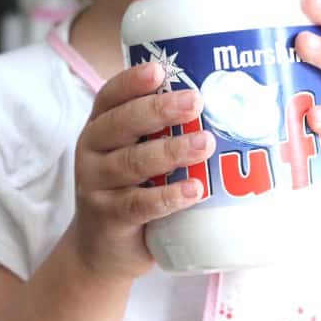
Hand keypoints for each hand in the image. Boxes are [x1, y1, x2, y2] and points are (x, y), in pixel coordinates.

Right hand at [72, 62, 215, 279]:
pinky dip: (168, 196)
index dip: (132, 81)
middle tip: (195, 101)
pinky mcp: (109, 218)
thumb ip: (164, 131)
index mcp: (101, 126)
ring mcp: (97, 185)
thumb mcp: (138, 153)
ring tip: (204, 144)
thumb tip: (227, 102)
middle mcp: (93, 150)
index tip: (159, 70)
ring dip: (171, 151)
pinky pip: (139, 204)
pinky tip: (194, 190)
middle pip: (121, 123)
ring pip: (132, 163)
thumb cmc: (132, 188)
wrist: (103, 250)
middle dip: (159, 110)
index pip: (111, 95)